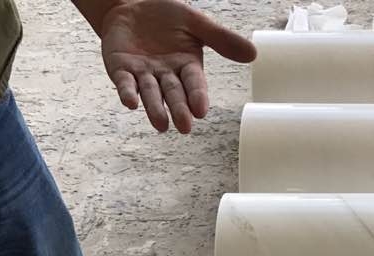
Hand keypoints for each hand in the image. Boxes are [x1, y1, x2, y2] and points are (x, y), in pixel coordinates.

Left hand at [99, 0, 255, 133]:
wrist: (131, 4)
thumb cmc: (165, 15)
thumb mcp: (195, 21)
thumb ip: (221, 38)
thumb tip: (253, 53)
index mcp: (186, 67)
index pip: (194, 84)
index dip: (197, 96)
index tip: (201, 110)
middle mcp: (166, 75)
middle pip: (173, 95)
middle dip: (179, 110)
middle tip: (184, 126)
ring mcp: (143, 74)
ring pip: (150, 94)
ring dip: (155, 109)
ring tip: (161, 124)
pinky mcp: (121, 70)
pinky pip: (125, 83)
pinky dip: (127, 93)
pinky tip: (130, 103)